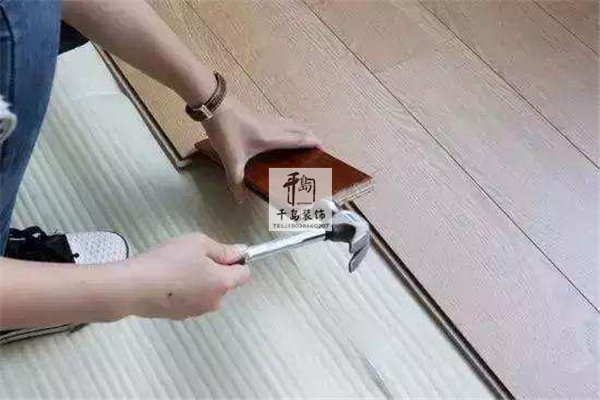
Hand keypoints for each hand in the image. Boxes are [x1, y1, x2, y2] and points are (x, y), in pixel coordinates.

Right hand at [125, 233, 248, 319]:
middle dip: (214, 271)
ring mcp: (196, 312)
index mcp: (223, 284)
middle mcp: (214, 302)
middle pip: (223, 284)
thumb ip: (223, 249)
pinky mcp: (178, 317)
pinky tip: (165, 281)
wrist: (133, 287)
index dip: (236, 261)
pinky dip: (183, 291)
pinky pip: (189, 299)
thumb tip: (240, 252)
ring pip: (205, 292)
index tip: (219, 252)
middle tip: (192, 257)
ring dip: (198, 281)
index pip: (244, 274)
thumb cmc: (169, 261)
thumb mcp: (198, 243)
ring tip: (175, 268)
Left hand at [202, 98, 320, 201]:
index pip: (299, 139)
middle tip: (316, 146)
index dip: (313, 143)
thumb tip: (240, 200)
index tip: (323, 149)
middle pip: (299, 128)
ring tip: (304, 138)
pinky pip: (281, 121)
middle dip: (310, 136)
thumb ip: (236, 181)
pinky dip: (289, 127)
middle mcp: (274, 127)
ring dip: (301, 129)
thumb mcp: (231, 159)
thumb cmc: (226, 131)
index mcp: (272, 138)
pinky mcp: (258, 115)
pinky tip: (282, 132)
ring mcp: (267, 118)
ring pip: (291, 123)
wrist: (214, 105)